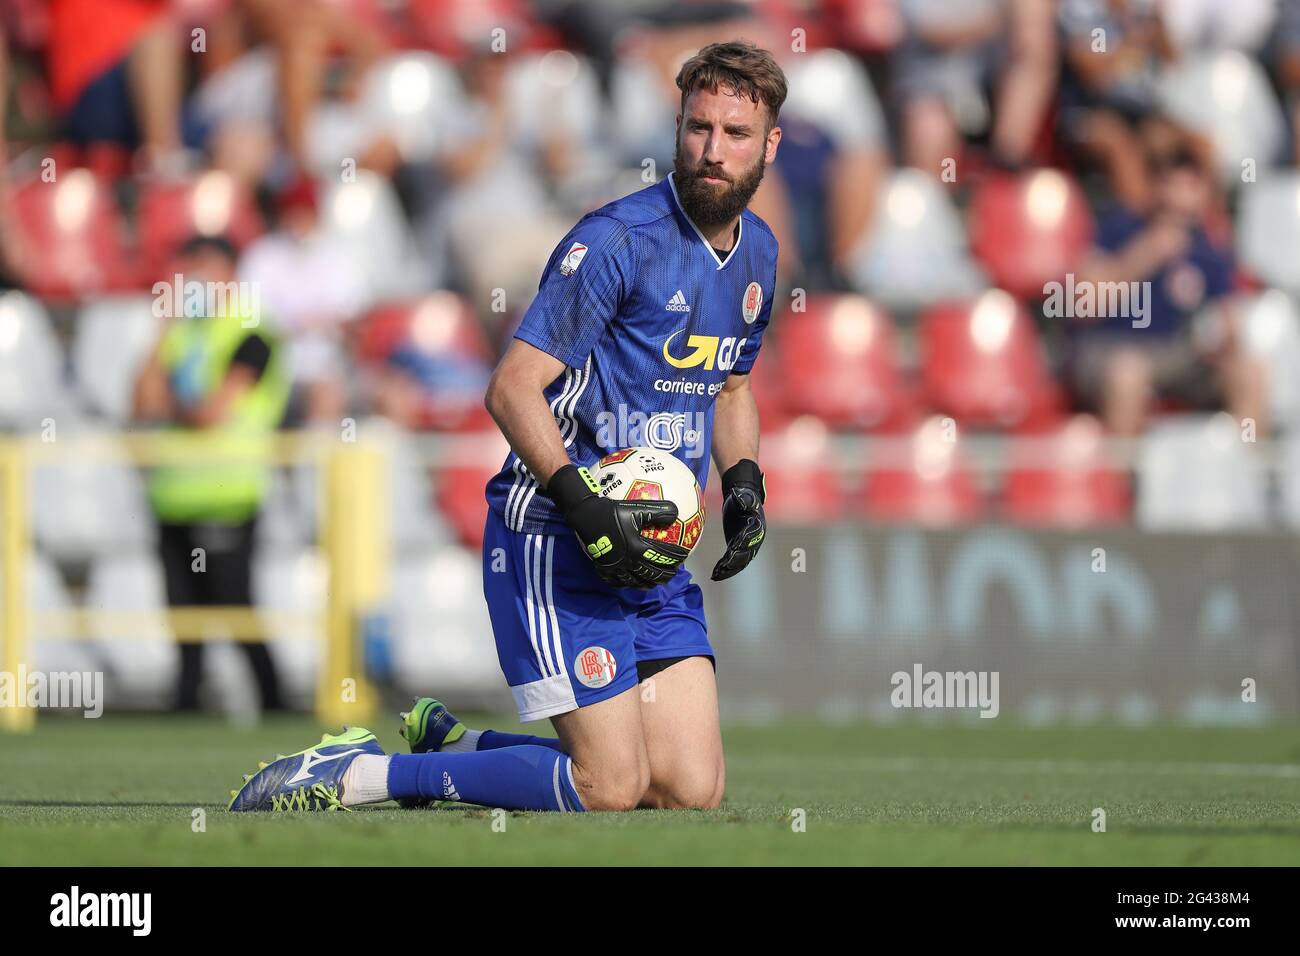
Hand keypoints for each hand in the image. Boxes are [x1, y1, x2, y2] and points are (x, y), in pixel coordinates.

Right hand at [545, 464, 688, 588]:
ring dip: (646, 583)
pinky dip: (625, 584)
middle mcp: (629, 562)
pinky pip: (616, 581)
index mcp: (638, 549)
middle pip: (651, 574)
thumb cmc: (612, 511)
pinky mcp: (603, 568)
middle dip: (664, 576)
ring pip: (634, 582)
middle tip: (672, 574)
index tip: (683, 558)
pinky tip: (628, 583)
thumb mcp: (637, 508)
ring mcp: (615, 567)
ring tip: (653, 584)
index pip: (662, 558)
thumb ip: (658, 511)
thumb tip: (676, 512)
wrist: (586, 516)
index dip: (675, 559)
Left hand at [711, 459, 765, 580]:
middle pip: (746, 552)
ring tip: (717, 574)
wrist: (742, 501)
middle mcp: (754, 539)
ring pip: (740, 561)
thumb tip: (738, 495)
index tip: (733, 548)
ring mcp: (747, 546)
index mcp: (757, 527)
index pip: (749, 537)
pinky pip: (733, 561)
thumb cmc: (743, 496)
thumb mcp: (743, 495)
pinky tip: (715, 574)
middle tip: (724, 565)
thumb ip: (743, 498)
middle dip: (735, 560)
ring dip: (729, 569)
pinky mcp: (738, 548)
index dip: (742, 543)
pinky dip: (725, 568)